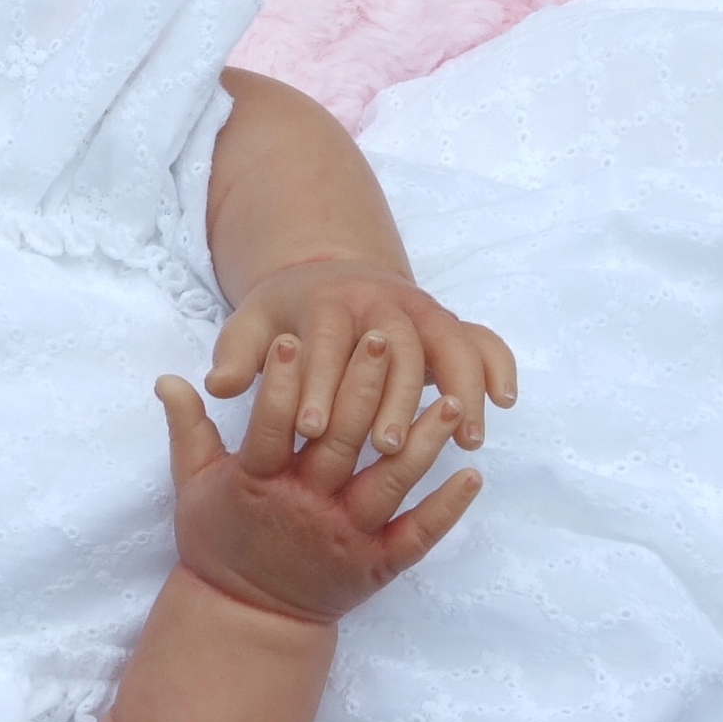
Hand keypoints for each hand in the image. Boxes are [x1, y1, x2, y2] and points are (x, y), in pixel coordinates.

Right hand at [158, 330, 482, 624]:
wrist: (247, 619)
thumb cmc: (219, 543)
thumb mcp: (192, 485)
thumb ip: (188, 429)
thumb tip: (168, 378)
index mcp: (258, 484)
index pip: (271, 425)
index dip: (280, 382)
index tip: (292, 337)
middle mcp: (306, 508)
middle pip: (339, 442)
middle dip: (362, 388)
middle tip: (384, 338)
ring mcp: (346, 537)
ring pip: (389, 483)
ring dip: (422, 442)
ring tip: (449, 400)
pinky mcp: (376, 566)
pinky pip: (418, 535)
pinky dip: (448, 508)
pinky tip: (473, 473)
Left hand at [207, 257, 517, 455]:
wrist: (330, 275)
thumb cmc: (286, 314)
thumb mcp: (250, 328)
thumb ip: (237, 356)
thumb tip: (217, 385)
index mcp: (327, 300)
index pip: (325, 340)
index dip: (318, 382)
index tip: (311, 429)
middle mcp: (381, 300)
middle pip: (396, 344)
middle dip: (393, 397)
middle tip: (386, 447)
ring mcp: (421, 310)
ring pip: (447, 344)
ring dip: (460, 389)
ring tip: (465, 439)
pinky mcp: (448, 324)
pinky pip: (482, 340)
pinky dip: (498, 365)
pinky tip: (505, 403)